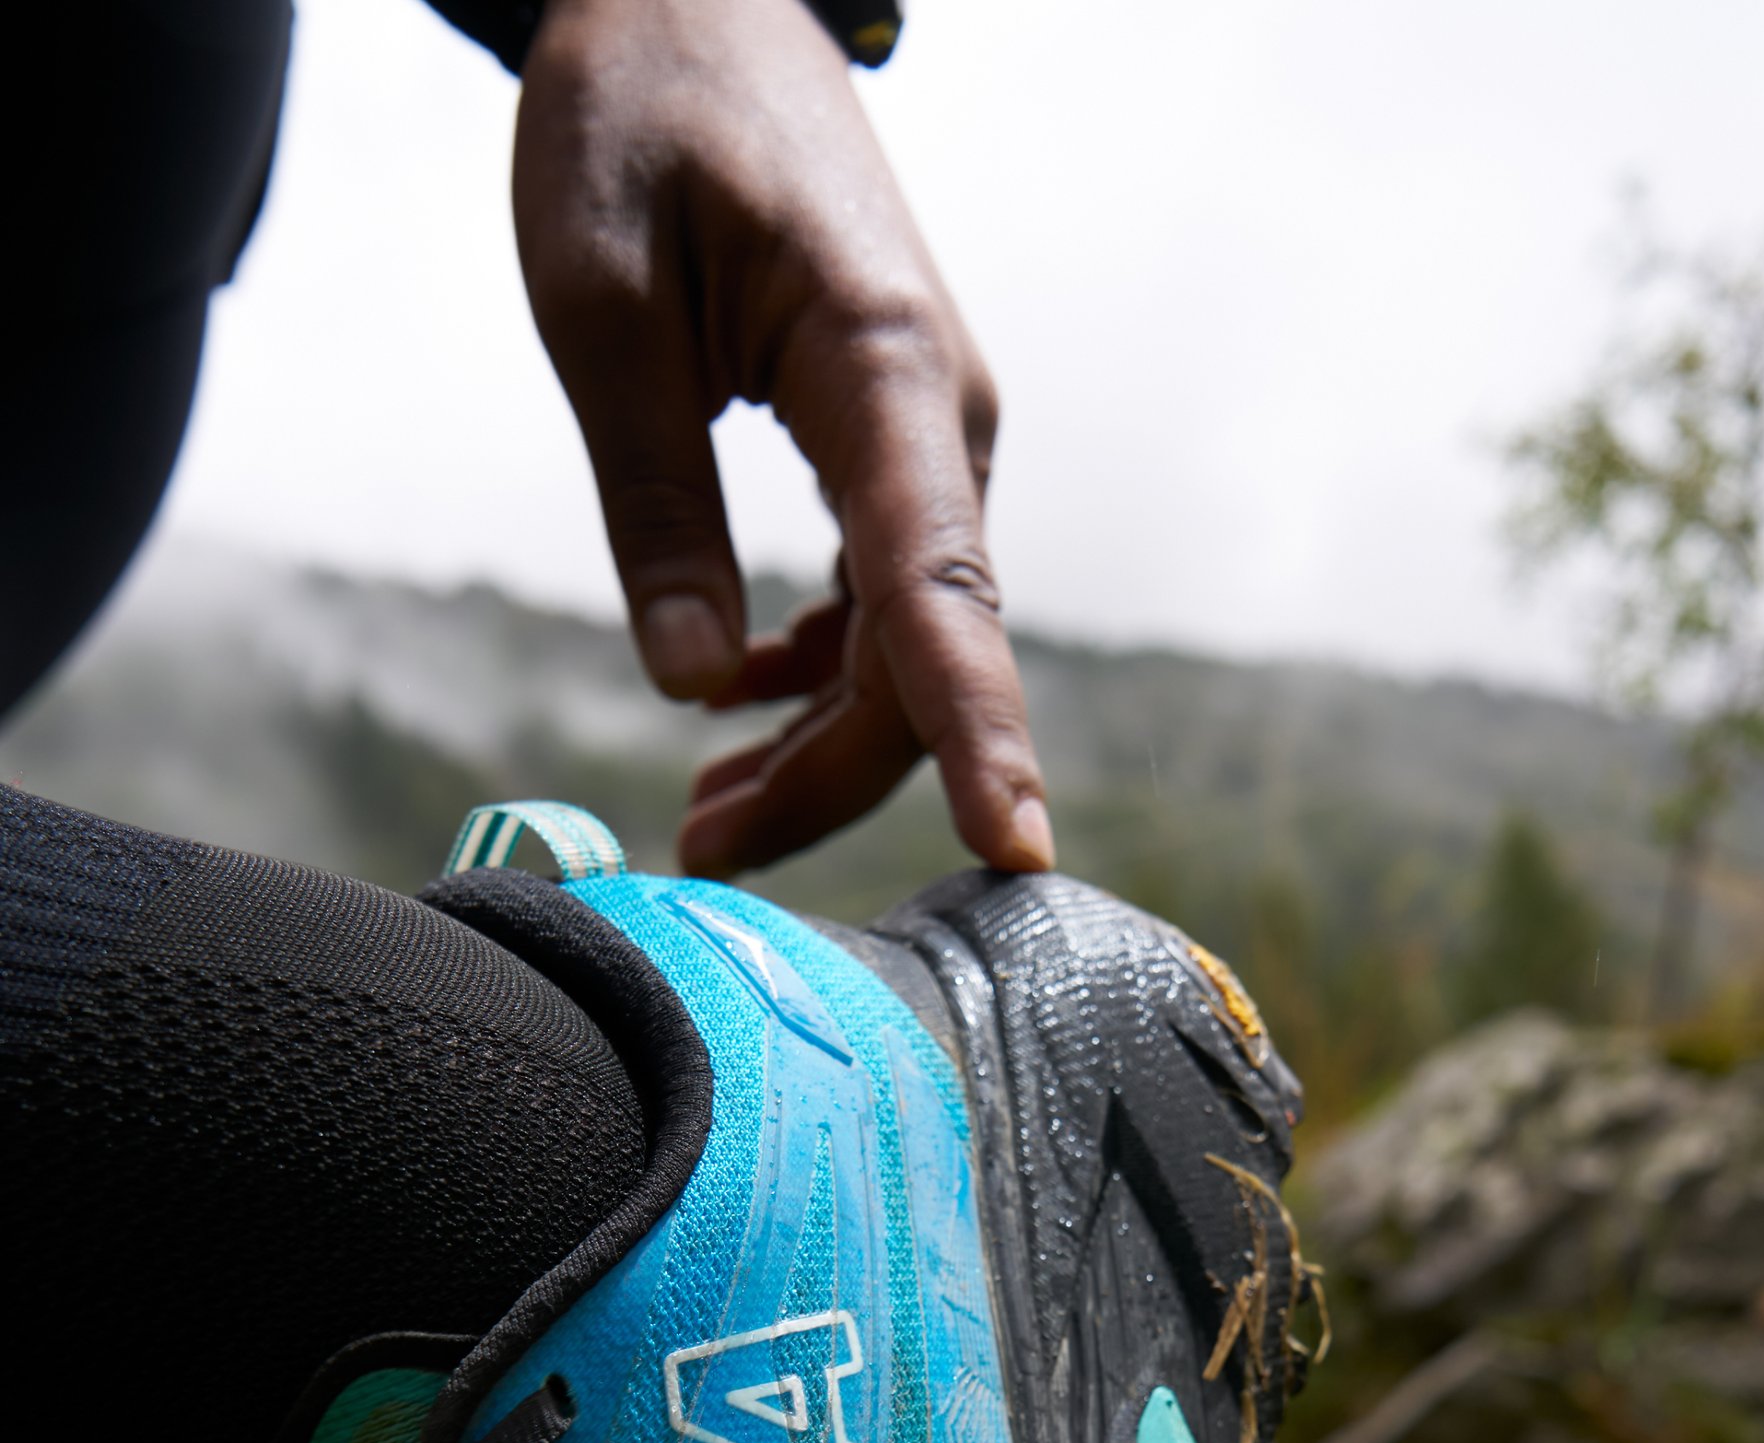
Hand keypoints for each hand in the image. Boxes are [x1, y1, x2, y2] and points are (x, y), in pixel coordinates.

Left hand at [514, 0, 1053, 878]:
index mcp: (879, 372)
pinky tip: (736, 701)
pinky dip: (817, 671)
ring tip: (708, 818)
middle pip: (915, 657)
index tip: (1013, 846)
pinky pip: (884, 594)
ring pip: (900, 641)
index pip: (940, 594)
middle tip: (702, 858)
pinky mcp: (896, 441)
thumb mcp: (601, 305)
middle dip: (825, 778)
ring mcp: (927, 435)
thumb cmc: (638, 114)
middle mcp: (938, 420)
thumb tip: (692, 685)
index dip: (975, 733)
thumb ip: (652, 503)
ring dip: (817, 742)